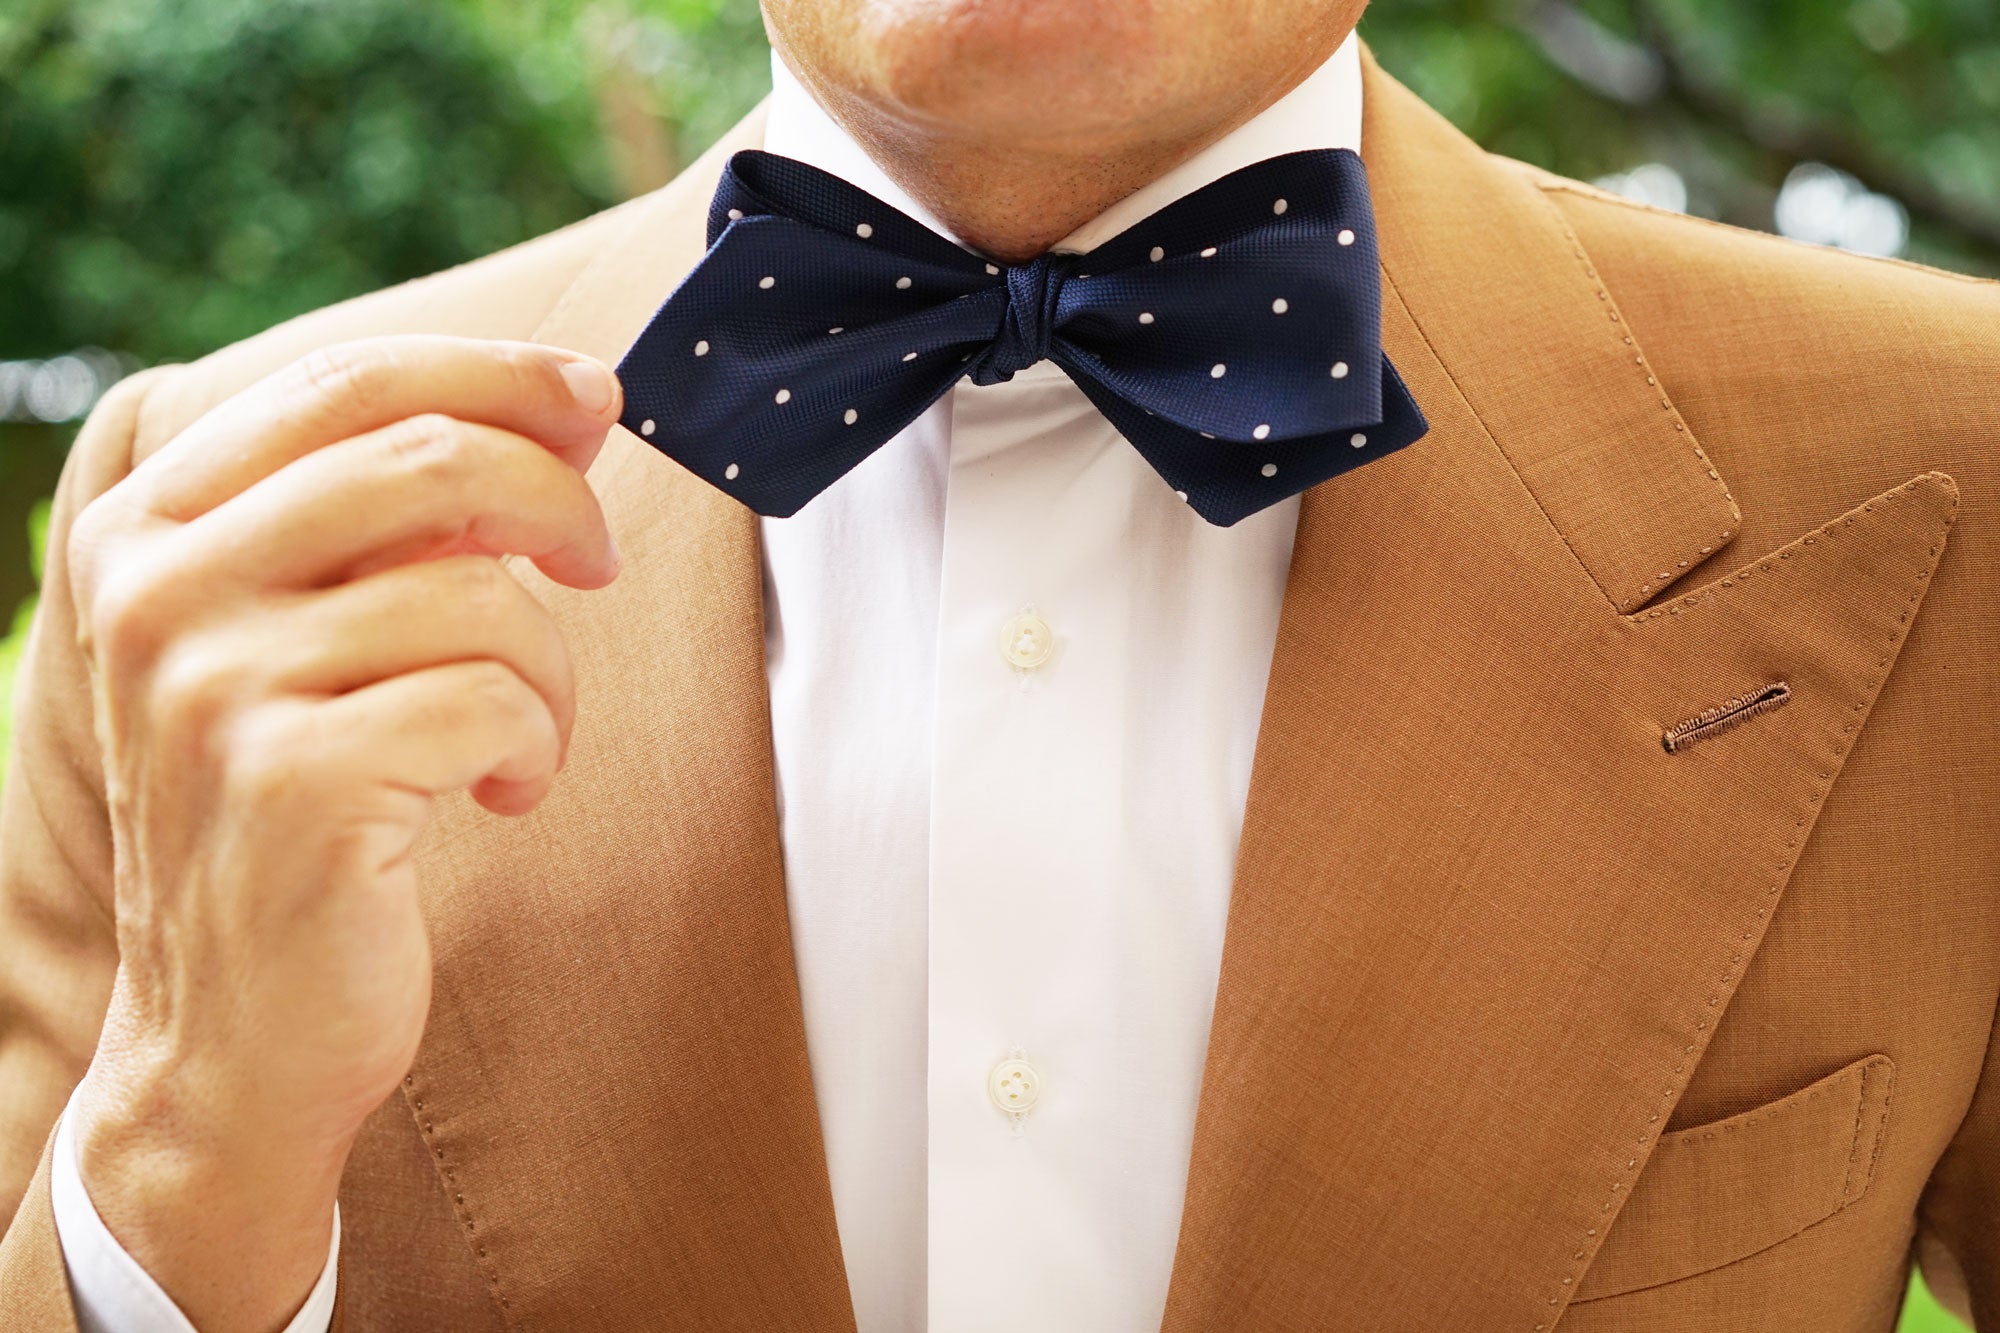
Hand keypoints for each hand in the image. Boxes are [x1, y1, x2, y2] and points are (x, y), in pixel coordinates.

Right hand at [61, 336, 622, 1332]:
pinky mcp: (291, 785)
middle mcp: (157, 590)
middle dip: (558, 500)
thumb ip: (392, 517)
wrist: (232, 1034)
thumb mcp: (307, 635)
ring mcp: (211, 688)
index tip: (598, 399)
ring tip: (525, 728)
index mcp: (147, 527)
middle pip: (431, 458)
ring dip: (551, 663)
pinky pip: (495, 702)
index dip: (498, 372)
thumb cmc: (301, 808)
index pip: (347, 380)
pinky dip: (538, 744)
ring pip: (482, 592)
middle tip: (598, 561)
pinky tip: (501, 791)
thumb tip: (572, 404)